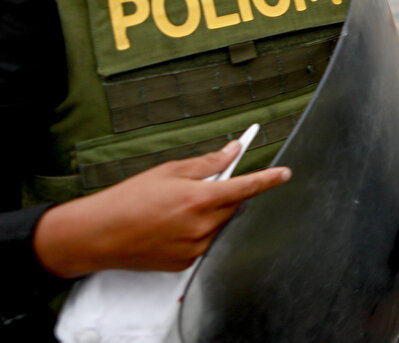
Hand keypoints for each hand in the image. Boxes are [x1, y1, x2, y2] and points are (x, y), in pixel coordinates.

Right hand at [33, 142, 290, 277]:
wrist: (98, 235)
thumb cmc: (130, 198)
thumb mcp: (170, 171)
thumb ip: (208, 162)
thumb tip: (233, 150)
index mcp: (199, 199)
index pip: (246, 188)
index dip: (268, 179)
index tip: (285, 174)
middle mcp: (201, 226)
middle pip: (232, 206)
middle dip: (226, 194)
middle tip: (202, 187)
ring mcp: (195, 248)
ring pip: (219, 225)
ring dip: (210, 213)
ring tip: (178, 207)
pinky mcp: (186, 263)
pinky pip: (204, 242)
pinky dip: (197, 230)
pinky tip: (172, 226)